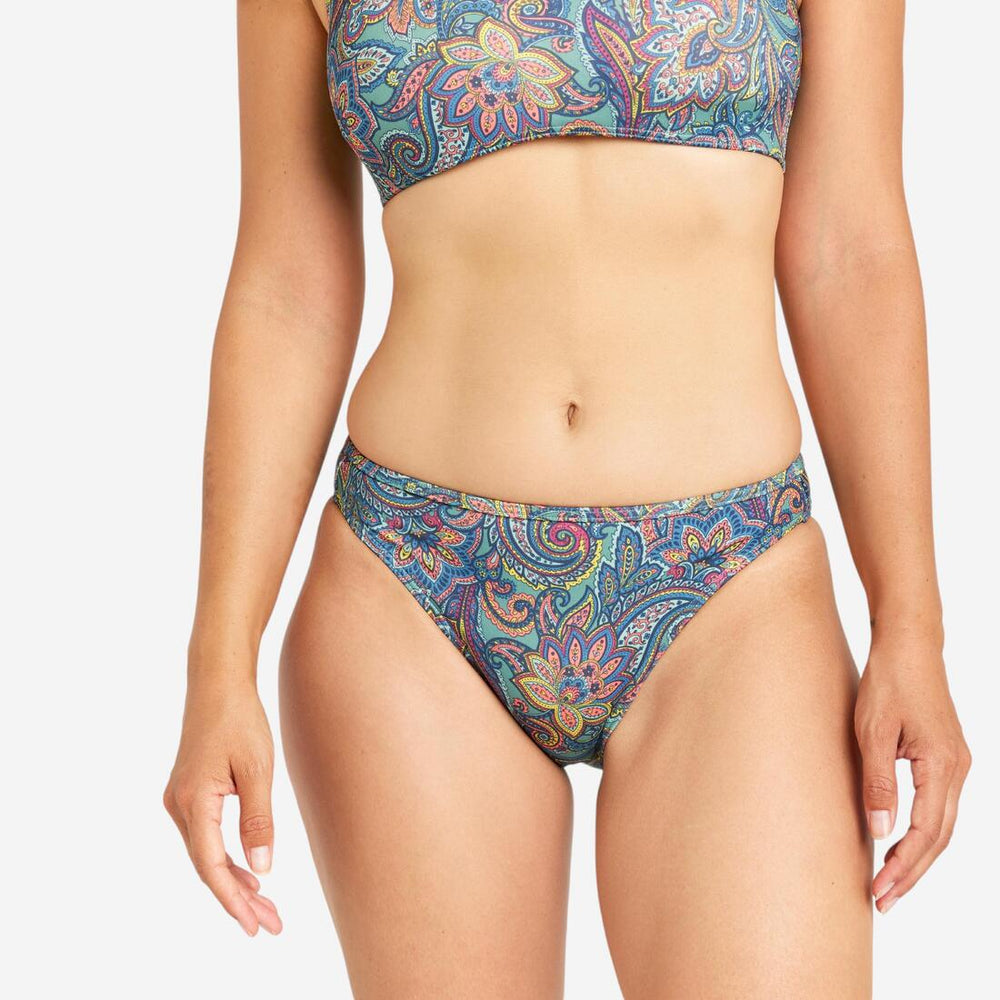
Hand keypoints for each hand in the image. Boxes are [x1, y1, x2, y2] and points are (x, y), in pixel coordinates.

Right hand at [164, 676, 281, 935]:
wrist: (218, 682)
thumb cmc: (240, 718)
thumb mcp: (258, 769)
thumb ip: (258, 820)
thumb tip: (263, 871)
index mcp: (193, 802)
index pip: (211, 866)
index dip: (233, 900)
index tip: (255, 925)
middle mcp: (179, 806)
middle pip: (207, 866)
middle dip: (237, 899)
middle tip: (270, 925)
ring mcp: (180, 800)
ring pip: (206, 854)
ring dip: (233, 882)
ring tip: (264, 908)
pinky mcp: (189, 793)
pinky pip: (206, 837)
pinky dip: (226, 859)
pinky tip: (248, 874)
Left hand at [854, 630, 970, 913]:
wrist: (909, 645)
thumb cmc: (888, 682)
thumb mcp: (872, 732)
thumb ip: (877, 782)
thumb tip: (879, 832)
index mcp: (942, 765)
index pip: (926, 832)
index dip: (903, 866)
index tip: (879, 890)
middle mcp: (958, 769)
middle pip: (940, 838)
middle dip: (911, 873)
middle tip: (883, 901)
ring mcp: (956, 764)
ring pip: (942, 825)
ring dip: (917, 856)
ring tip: (889, 883)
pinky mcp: (946, 757)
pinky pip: (938, 806)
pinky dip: (922, 832)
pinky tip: (900, 844)